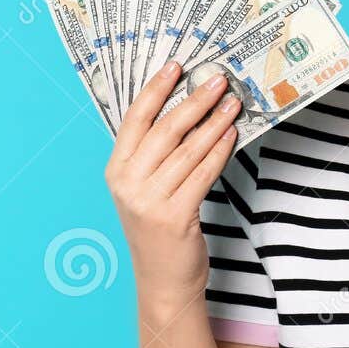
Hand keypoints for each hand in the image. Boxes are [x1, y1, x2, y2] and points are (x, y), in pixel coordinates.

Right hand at [105, 59, 242, 298]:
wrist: (163, 282)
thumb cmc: (157, 232)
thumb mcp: (144, 190)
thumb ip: (154, 156)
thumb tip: (186, 112)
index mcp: (116, 171)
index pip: (135, 119)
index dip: (156, 88)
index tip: (176, 66)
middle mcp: (128, 184)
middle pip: (165, 130)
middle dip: (194, 100)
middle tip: (217, 80)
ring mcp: (150, 201)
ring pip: (188, 150)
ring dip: (214, 123)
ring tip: (232, 103)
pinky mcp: (176, 216)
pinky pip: (203, 174)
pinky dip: (219, 151)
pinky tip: (232, 135)